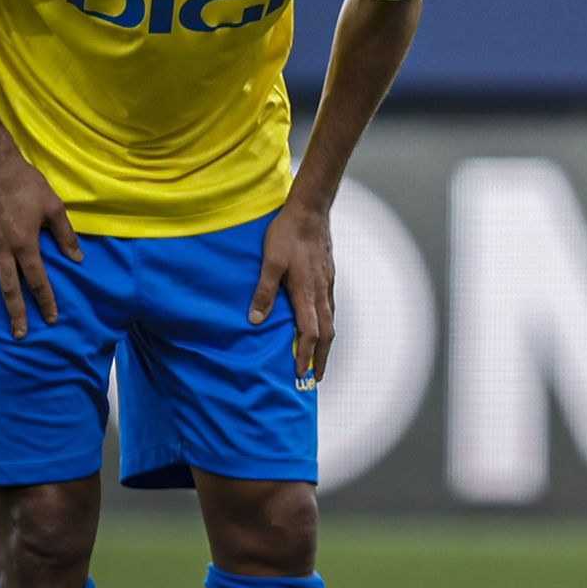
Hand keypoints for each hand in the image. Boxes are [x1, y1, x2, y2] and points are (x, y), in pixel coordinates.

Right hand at [0, 157, 82, 338]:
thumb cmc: (26, 184)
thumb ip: (65, 234)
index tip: (50, 318)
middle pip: (9, 288)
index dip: (45, 301)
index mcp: (25, 244)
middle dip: (15, 313)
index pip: (38, 280)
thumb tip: (77, 258)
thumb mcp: (54, 206)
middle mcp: (1, 249)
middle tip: (20, 335)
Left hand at [250, 206, 336, 380]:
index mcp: (306, 292)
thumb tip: (255, 320)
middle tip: (317, 377)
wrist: (310, 211)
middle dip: (322, 357)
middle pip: (327, 333)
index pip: (310, 333)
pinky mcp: (328, 276)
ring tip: (318, 356)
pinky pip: (330, 307)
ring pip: (331, 320)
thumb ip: (264, 292)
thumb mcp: (270, 262)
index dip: (305, 355)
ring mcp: (327, 283)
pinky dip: (326, 323)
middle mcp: (321, 292)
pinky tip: (319, 323)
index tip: (300, 374)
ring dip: (325, 342)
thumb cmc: (288, 234)